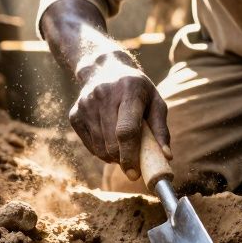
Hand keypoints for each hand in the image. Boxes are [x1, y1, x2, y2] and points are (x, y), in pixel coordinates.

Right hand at [69, 51, 170, 177]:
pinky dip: (102, 151)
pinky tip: (110, 139)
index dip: (130, 155)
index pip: (126, 130)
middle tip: (134, 163)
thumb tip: (167, 157)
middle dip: (124, 160)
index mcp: (128, 90)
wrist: (103, 69)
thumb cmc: (136, 90)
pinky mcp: (74, 114)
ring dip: (113, 157)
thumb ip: (161, 129)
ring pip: (100, 148)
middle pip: (112, 143)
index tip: (135, 173)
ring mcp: (85, 105)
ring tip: (123, 147)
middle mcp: (103, 95)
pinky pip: (90, 146)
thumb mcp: (154, 101)